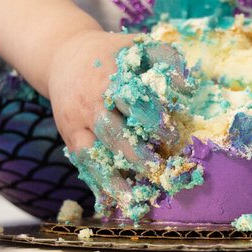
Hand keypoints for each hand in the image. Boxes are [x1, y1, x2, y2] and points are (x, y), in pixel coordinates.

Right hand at [46, 30, 190, 203]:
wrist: (64, 55)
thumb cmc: (112, 54)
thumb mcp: (137, 46)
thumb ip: (166, 59)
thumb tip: (187, 88)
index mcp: (111, 78)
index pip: (132, 102)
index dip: (152, 120)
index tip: (170, 136)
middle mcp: (92, 102)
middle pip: (112, 132)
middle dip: (135, 154)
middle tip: (158, 168)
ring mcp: (78, 121)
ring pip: (93, 154)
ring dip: (113, 178)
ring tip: (133, 201)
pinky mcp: (70, 136)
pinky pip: (83, 163)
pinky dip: (97, 184)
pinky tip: (111, 205)